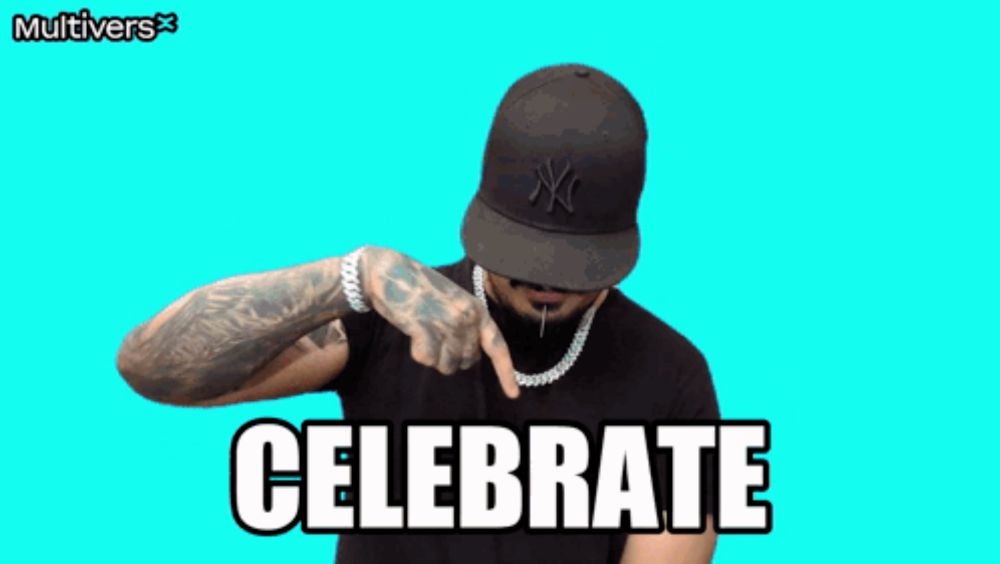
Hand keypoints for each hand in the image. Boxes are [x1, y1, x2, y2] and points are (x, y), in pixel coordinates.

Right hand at [359, 247, 518, 398]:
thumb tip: (469, 357)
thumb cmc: (421, 288)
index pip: (498, 347)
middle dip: (451, 356)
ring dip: (434, 356)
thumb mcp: (455, 302)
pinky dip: (418, 353)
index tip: (513, 395)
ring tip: (424, 331)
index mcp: (478, 310)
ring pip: (446, 365)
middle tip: (435, 334)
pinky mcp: (426, 328)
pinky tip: (413, 333)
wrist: (391, 271)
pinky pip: (427, 359)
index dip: (506, 373)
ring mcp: (448, 324)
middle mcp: (468, 318)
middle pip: (467, 361)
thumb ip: (467, 326)